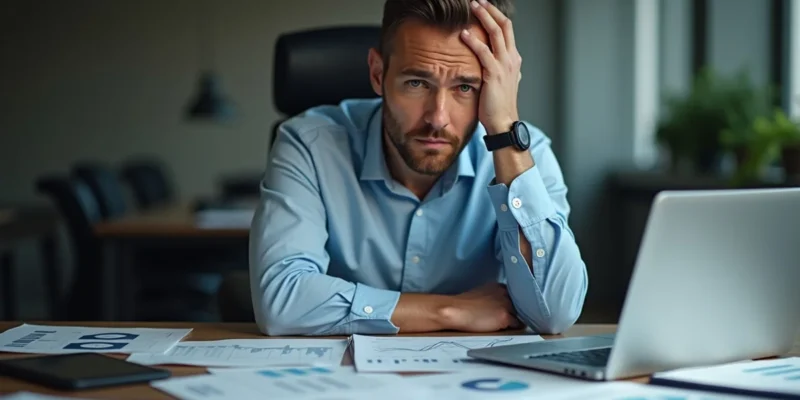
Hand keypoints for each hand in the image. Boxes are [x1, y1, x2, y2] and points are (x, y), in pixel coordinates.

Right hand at [442, 283, 522, 331]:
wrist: (455, 311)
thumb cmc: (464, 305)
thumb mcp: (482, 294)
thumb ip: (495, 297)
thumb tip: (503, 306)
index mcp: (499, 286)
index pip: (516, 295)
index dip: (514, 304)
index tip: (511, 310)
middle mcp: (506, 293)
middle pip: (521, 305)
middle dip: (517, 311)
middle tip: (509, 318)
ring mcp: (507, 304)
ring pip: (520, 315)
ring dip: (516, 320)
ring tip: (505, 324)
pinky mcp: (505, 316)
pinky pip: (517, 324)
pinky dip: (513, 327)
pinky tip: (503, 328)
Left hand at [461, 0, 520, 134]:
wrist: (503, 122)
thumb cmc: (499, 105)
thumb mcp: (501, 82)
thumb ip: (499, 69)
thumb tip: (493, 63)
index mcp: (513, 59)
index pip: (507, 30)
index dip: (496, 15)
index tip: (484, 6)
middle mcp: (511, 59)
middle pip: (503, 25)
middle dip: (490, 10)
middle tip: (477, 0)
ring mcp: (505, 66)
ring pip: (496, 33)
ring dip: (483, 17)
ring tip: (471, 7)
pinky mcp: (494, 74)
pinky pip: (484, 52)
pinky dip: (474, 41)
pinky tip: (463, 33)